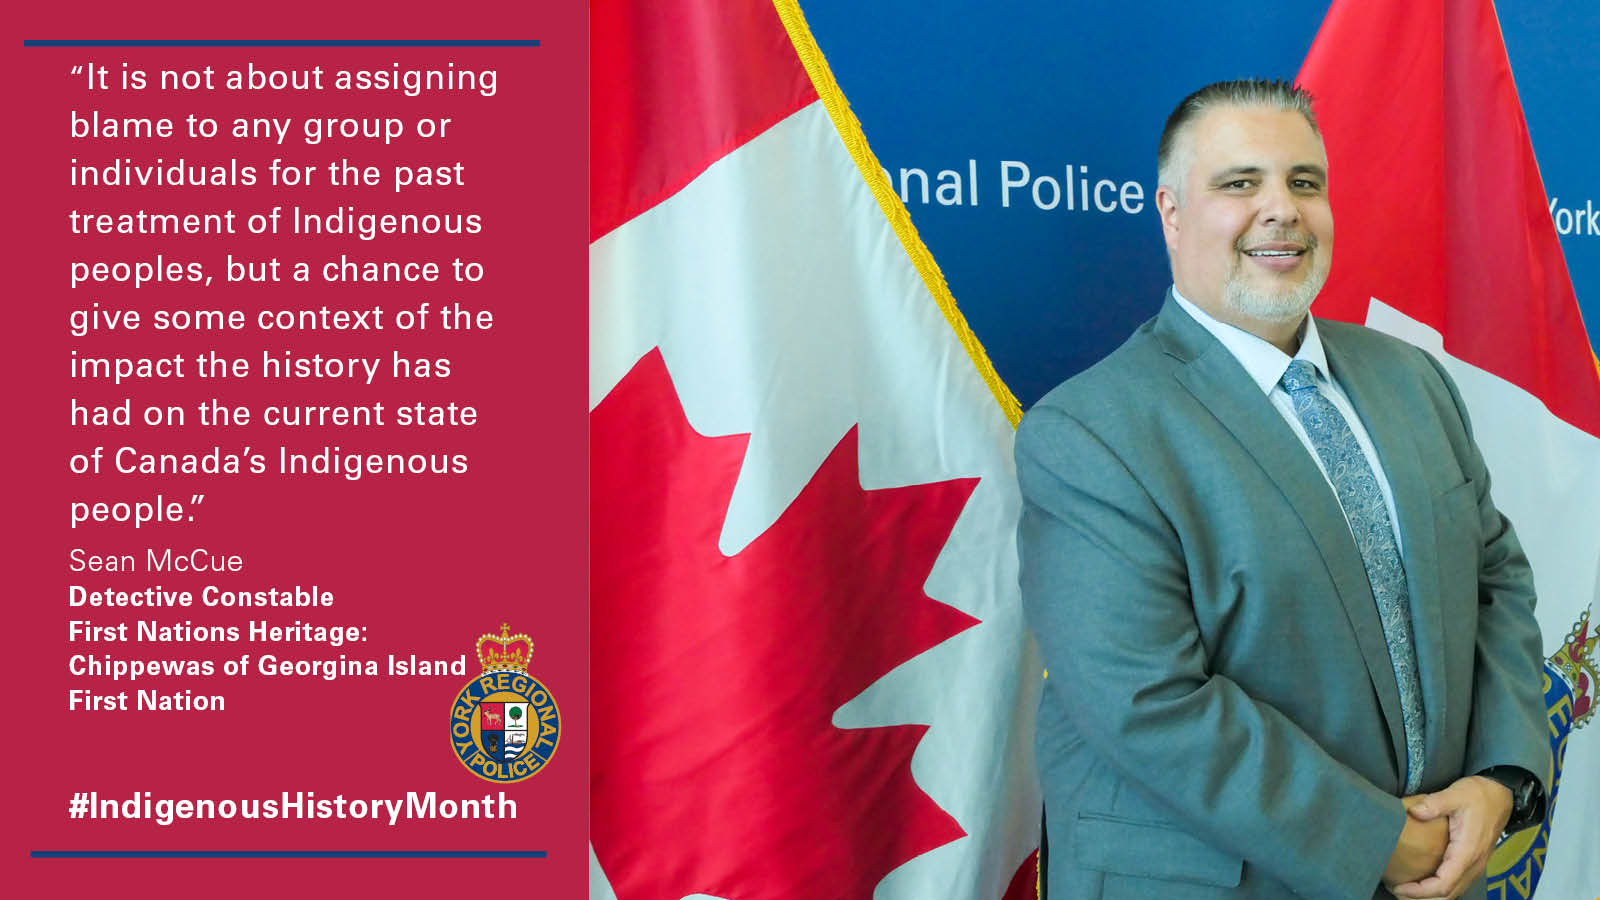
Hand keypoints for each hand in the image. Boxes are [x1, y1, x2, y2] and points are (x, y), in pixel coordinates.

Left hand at [1391, 776, 1512, 899]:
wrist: (1500, 795)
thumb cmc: (1478, 795)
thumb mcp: (1455, 794)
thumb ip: (1434, 803)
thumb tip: (1413, 811)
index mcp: (1466, 852)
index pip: (1443, 883)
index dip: (1420, 891)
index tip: (1399, 887)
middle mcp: (1473, 864)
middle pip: (1447, 894)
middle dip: (1421, 898)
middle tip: (1396, 892)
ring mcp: (1475, 865)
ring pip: (1453, 892)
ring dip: (1430, 896)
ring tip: (1405, 891)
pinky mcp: (1473, 862)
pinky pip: (1456, 884)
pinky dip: (1439, 890)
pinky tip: (1423, 883)